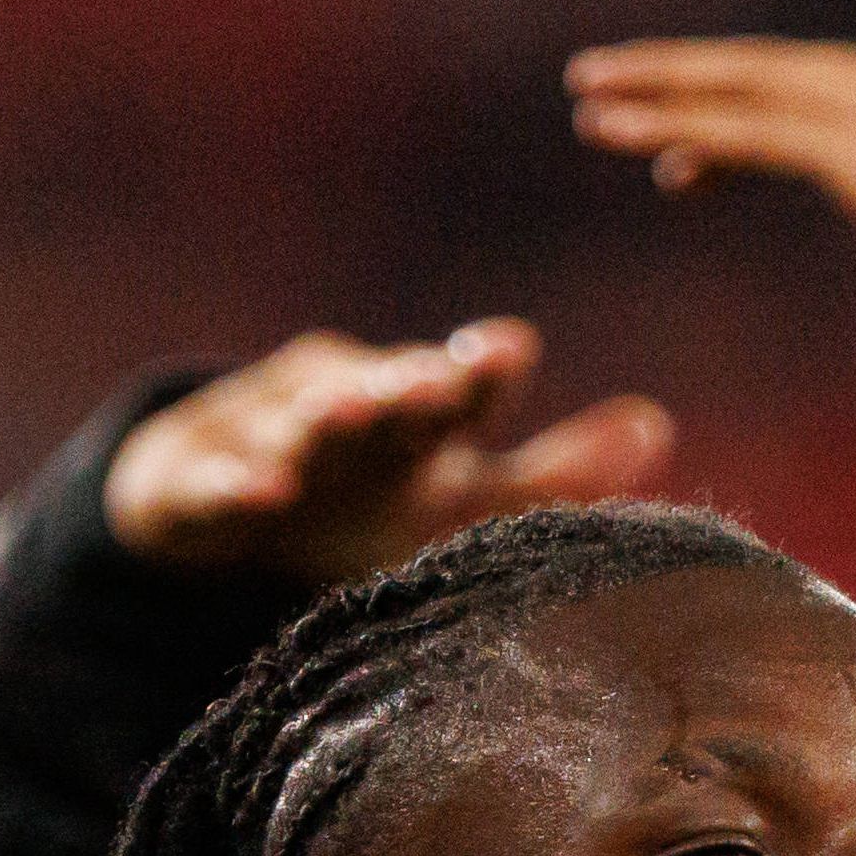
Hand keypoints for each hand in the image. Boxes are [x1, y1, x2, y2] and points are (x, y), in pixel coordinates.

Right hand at [97, 321, 673, 584]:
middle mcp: (350, 418)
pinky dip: (238, 486)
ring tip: (353, 411)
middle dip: (411, 381)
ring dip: (328, 416)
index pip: (460, 391)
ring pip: (301, 425)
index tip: (510, 348)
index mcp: (419, 422)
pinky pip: (217, 488)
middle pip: (384, 395)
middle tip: (441, 377)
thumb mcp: (462, 500)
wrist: (205, 507)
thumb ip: (559, 474)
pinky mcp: (199, 487)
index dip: (481, 371)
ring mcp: (270, 444)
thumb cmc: (363, 502)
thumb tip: (656, 424)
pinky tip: (263, 493)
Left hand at [561, 40, 855, 323]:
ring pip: (747, 89)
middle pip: (775, 72)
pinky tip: (615, 131)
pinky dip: (675, 125)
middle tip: (606, 81)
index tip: (685, 150)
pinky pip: (748, 129)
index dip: (746, 111)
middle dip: (686, 76)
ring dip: (659, 90)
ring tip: (586, 97)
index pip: (824, 93)